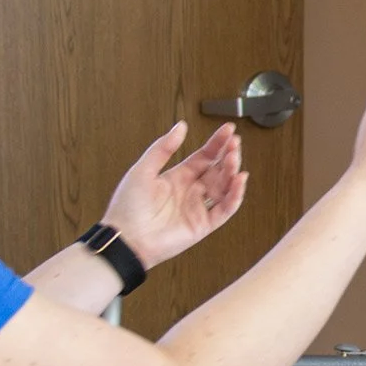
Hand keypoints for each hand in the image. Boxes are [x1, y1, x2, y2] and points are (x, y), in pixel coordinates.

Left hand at [103, 120, 248, 266]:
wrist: (126, 238)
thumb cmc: (128, 206)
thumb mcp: (143, 169)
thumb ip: (163, 148)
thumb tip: (181, 126)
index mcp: (177, 177)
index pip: (204, 157)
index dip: (217, 143)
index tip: (228, 130)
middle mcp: (190, 192)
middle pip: (217, 170)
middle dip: (228, 155)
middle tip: (235, 143)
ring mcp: (198, 208)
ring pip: (224, 187)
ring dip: (231, 172)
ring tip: (234, 159)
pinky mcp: (203, 225)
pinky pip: (225, 209)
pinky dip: (234, 196)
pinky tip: (239, 181)